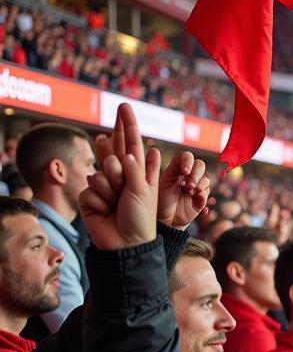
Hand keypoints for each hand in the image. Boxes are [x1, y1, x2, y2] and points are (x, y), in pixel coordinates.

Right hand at [79, 103, 159, 249]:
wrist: (125, 245)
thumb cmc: (140, 219)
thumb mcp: (143, 191)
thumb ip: (134, 169)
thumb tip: (129, 152)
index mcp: (139, 173)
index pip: (132, 145)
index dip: (127, 125)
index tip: (124, 106)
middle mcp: (122, 177)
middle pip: (111, 153)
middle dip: (113, 158)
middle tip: (121, 181)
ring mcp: (105, 187)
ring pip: (100, 172)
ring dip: (110, 188)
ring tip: (117, 204)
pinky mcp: (89, 197)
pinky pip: (89, 188)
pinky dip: (98, 200)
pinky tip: (105, 211)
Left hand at [158, 151, 213, 228]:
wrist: (167, 220)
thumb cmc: (161, 201)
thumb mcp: (164, 181)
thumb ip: (171, 167)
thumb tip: (173, 154)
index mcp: (177, 169)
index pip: (186, 156)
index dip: (188, 161)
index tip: (184, 172)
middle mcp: (188, 176)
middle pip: (200, 165)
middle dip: (196, 174)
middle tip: (188, 186)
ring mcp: (196, 187)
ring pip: (206, 179)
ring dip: (200, 186)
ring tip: (190, 194)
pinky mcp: (201, 198)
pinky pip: (207, 193)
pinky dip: (202, 197)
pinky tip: (194, 202)